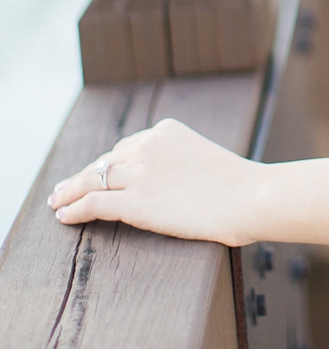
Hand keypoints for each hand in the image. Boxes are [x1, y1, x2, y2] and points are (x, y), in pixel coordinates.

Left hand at [47, 117, 265, 246]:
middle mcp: (148, 146)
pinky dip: (73, 210)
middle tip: (64, 189)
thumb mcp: (205, 158)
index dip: (107, 164)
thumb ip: (180, 161)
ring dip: (68, 193)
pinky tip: (64, 217)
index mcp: (167, 131)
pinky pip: (92, 204)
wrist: (251, 198)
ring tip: (57, 203)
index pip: (126, 147)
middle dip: (82, 176)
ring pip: (90, 181)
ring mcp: (139, 174)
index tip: (97, 172)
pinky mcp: (135, 202)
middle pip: (104, 163)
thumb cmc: (241, 186)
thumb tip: (170, 182)